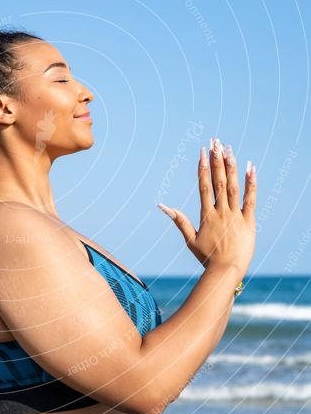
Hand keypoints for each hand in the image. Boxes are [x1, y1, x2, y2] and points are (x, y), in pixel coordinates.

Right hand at [157, 138, 256, 277]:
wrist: (226, 271)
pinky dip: (251, 183)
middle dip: (216, 160)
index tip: (202, 151)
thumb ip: (178, 220)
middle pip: (218, 181)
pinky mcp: (249, 221)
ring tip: (229, 149)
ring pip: (233, 187)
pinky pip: (250, 199)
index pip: (204, 185)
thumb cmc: (207, 258)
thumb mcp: (190, 239)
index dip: (203, 167)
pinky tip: (250, 167)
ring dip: (231, 167)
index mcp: (206, 215)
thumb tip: (161, 206)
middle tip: (215, 142)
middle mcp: (220, 212)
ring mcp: (235, 216)